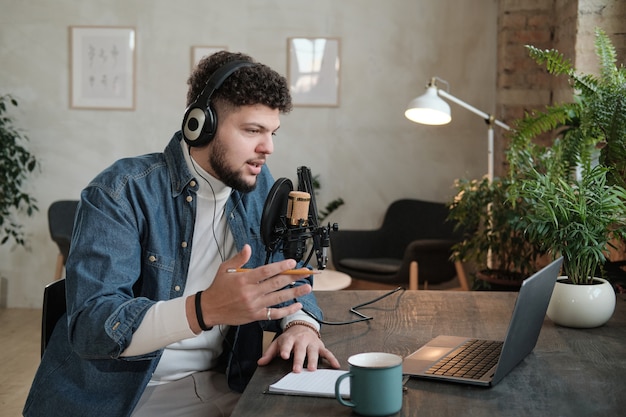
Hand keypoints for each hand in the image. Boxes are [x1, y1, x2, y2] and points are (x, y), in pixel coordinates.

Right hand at [186, 244, 312, 332]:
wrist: (210, 308)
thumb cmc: (218, 288)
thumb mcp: (225, 269)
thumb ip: (239, 258)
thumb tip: (248, 247)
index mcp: (244, 279)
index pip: (266, 271)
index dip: (280, 267)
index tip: (292, 263)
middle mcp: (250, 292)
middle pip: (275, 284)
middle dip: (292, 278)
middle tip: (305, 273)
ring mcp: (254, 305)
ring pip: (278, 298)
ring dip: (294, 293)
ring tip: (307, 287)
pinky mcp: (255, 315)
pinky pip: (274, 313)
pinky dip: (287, 310)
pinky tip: (296, 305)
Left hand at [257, 323, 340, 371]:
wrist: (302, 325)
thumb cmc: (289, 337)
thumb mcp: (277, 342)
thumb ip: (269, 353)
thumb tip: (260, 362)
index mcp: (290, 339)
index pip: (286, 344)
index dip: (285, 349)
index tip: (284, 356)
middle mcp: (301, 340)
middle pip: (300, 350)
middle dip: (299, 359)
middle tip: (296, 369)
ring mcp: (312, 343)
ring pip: (313, 352)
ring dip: (313, 360)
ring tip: (312, 369)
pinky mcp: (320, 346)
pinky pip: (327, 352)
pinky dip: (332, 358)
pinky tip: (335, 365)